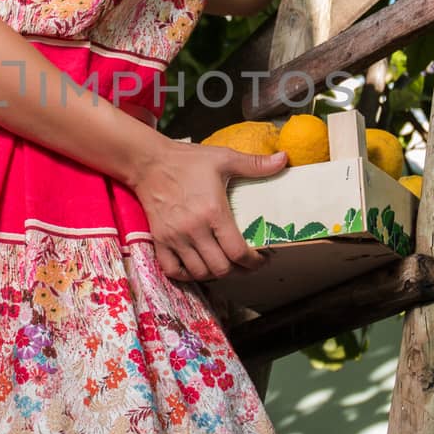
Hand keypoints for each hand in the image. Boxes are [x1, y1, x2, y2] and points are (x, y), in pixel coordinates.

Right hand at [130, 140, 288, 283]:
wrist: (149, 162)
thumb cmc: (187, 160)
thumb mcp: (223, 158)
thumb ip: (255, 164)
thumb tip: (284, 159)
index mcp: (213, 211)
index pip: (238, 251)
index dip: (254, 262)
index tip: (262, 258)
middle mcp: (193, 229)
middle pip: (221, 268)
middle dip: (238, 270)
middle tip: (245, 263)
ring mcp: (174, 237)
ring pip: (199, 273)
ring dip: (215, 273)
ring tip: (225, 264)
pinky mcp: (159, 240)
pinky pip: (173, 271)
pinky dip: (187, 275)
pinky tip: (197, 266)